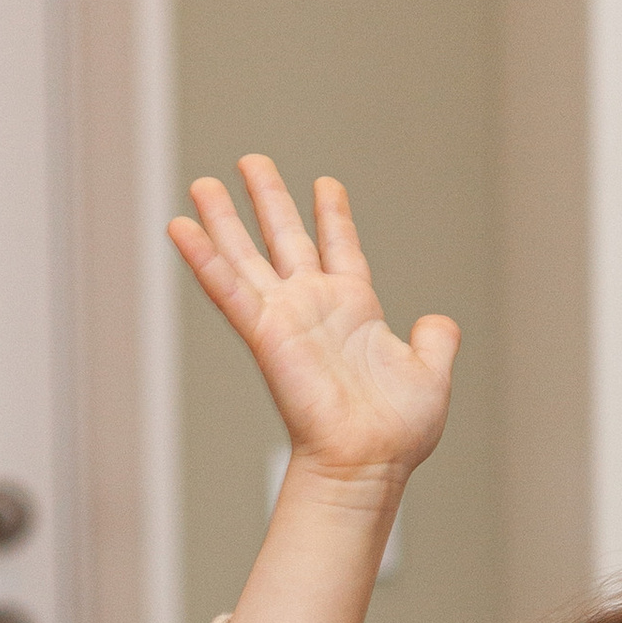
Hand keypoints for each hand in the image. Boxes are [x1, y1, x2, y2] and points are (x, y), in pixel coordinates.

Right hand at [169, 159, 457, 489]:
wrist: (370, 461)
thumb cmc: (397, 432)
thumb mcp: (430, 374)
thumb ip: (436, 342)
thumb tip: (440, 321)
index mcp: (356, 310)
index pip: (340, 248)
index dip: (333, 216)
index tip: (325, 184)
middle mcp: (316, 308)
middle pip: (286, 239)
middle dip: (269, 199)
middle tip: (251, 161)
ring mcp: (287, 318)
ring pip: (247, 257)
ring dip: (222, 220)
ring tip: (202, 183)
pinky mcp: (266, 335)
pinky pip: (229, 290)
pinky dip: (204, 259)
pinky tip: (181, 228)